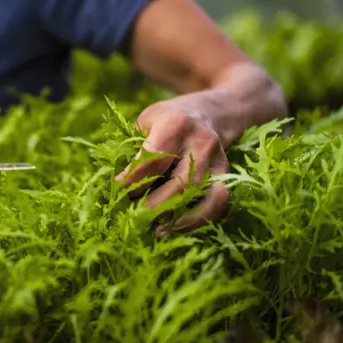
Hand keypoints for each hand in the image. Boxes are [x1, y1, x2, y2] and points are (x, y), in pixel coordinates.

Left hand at [116, 99, 230, 237]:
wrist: (210, 111)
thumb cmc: (167, 119)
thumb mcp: (146, 122)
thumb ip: (133, 150)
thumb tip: (114, 187)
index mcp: (176, 124)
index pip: (153, 160)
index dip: (132, 180)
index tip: (116, 191)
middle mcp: (202, 142)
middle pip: (181, 183)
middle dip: (154, 205)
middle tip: (132, 216)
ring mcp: (220, 161)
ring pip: (208, 198)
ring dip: (181, 220)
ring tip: (156, 232)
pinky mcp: (228, 177)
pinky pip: (219, 205)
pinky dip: (198, 221)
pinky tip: (175, 227)